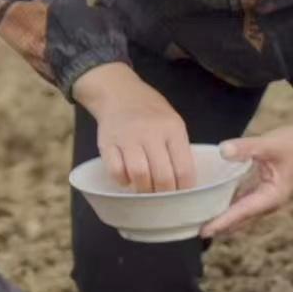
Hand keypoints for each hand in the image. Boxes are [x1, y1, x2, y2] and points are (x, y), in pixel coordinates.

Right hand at [72, 63, 194, 192]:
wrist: (119, 93)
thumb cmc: (151, 112)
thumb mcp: (173, 122)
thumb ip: (178, 148)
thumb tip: (183, 183)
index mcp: (172, 128)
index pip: (184, 168)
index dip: (185, 189)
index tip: (182, 196)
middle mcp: (151, 132)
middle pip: (163, 176)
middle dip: (165, 195)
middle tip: (163, 199)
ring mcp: (127, 137)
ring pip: (139, 174)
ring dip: (144, 190)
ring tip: (146, 191)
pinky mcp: (107, 143)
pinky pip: (116, 170)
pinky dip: (122, 180)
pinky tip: (127, 179)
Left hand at [200, 123, 292, 237]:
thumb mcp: (269, 143)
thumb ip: (246, 148)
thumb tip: (223, 151)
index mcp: (272, 197)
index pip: (242, 212)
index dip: (222, 222)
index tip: (204, 232)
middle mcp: (268, 202)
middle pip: (239, 219)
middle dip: (218, 226)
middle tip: (192, 231)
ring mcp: (265, 197)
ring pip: (239, 212)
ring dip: (221, 217)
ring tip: (197, 220)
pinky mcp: (262, 190)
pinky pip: (241, 201)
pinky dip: (226, 204)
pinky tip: (210, 201)